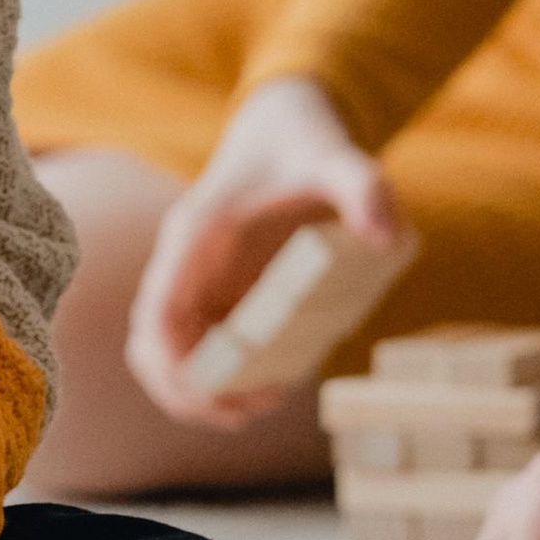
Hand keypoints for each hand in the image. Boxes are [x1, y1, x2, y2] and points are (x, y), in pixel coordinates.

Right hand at [124, 76, 405, 425]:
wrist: (287, 126)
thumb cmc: (307, 145)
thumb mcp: (341, 160)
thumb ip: (365, 189)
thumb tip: (387, 238)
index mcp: (196, 235)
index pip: (158, 314)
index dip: (174, 365)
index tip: (214, 396)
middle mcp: (185, 263)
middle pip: (152, 346)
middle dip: (187, 392)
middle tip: (244, 413)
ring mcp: (197, 281)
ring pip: (169, 354)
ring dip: (201, 392)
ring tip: (260, 405)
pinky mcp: (217, 294)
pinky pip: (200, 349)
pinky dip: (221, 379)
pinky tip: (270, 385)